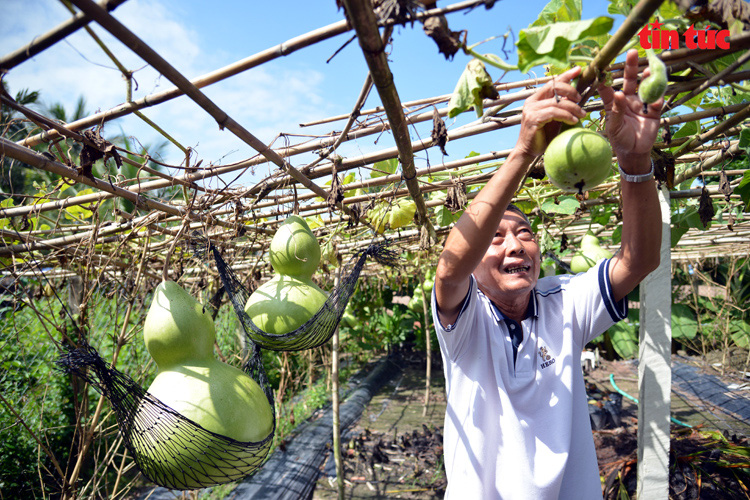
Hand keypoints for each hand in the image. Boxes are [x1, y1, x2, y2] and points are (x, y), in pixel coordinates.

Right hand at [515, 65, 585, 158]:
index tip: (578, 69)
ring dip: (572, 107)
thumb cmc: (543, 135)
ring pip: (557, 102)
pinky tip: (573, 121)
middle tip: (580, 99)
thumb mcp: (555, 117)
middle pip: (554, 86)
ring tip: (581, 115)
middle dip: (571, 90)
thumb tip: (576, 97)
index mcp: (536, 98)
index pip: (553, 82)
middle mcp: (532, 101)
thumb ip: (561, 106)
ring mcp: (531, 110)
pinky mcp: (533, 119)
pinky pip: (554, 113)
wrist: (529, 151)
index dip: (566, 75)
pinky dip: (566, 116)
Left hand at [598, 49, 662, 165]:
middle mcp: (628, 100)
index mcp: (614, 103)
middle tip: (632, 52)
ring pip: (645, 86)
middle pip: (629, 80)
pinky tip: (655, 101)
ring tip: (648, 69)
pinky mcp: (653, 110)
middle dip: (630, 66)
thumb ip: (616, 111)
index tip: (601, 65)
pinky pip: (657, 101)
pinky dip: (657, 99)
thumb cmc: (619, 138)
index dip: (604, 77)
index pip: (608, 87)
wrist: (634, 151)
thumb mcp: (614, 127)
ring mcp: (641, 103)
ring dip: (647, 77)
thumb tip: (618, 94)